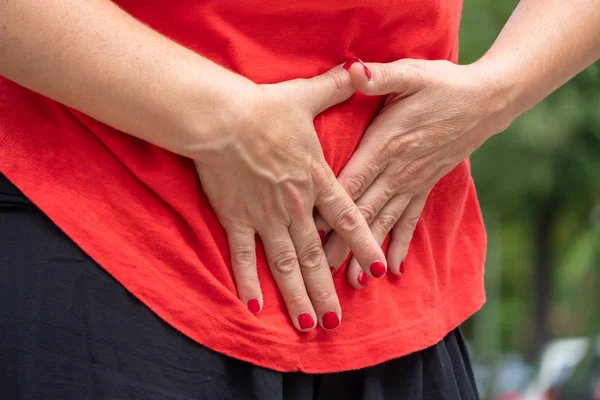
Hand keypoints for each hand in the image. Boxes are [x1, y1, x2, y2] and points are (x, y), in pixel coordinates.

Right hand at [193, 66, 386, 330]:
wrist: (223, 119)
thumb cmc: (266, 108)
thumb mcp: (308, 95)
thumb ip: (339, 86)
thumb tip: (362, 68)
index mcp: (316, 181)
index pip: (348, 219)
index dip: (364, 245)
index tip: (379, 271)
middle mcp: (295, 207)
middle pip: (316, 255)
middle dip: (327, 290)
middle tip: (337, 321)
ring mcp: (265, 218)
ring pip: (286, 265)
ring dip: (297, 296)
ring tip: (308, 324)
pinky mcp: (236, 220)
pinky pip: (243, 257)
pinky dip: (249, 282)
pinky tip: (254, 307)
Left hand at [317, 58, 510, 287]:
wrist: (485, 100)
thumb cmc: (443, 84)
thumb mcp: (410, 73)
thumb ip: (380, 77)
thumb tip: (353, 70)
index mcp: (385, 145)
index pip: (352, 184)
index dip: (330, 210)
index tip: (310, 235)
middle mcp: (397, 171)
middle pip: (363, 212)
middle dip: (342, 243)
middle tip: (321, 273)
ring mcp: (412, 182)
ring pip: (384, 223)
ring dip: (368, 253)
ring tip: (353, 282)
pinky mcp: (424, 186)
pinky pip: (410, 221)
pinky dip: (401, 245)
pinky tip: (395, 270)